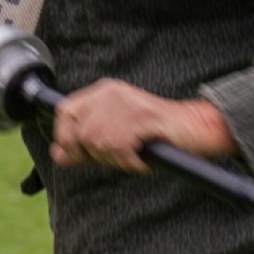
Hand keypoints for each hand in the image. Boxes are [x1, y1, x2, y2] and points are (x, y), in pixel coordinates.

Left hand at [50, 79, 237, 173]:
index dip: (66, 137)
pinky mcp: (141, 116)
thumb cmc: (156, 133)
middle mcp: (112, 93)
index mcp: (104, 91)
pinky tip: (143, 158)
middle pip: (80, 134)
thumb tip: (58, 154)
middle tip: (120, 154)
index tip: (80, 154)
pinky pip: (120, 149)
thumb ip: (85, 144)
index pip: (65, 112)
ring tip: (136, 154)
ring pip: (99, 144)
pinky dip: (131, 162)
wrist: (195, 128)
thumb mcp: (114, 136)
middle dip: (97, 154)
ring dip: (118, 158)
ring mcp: (126, 103)